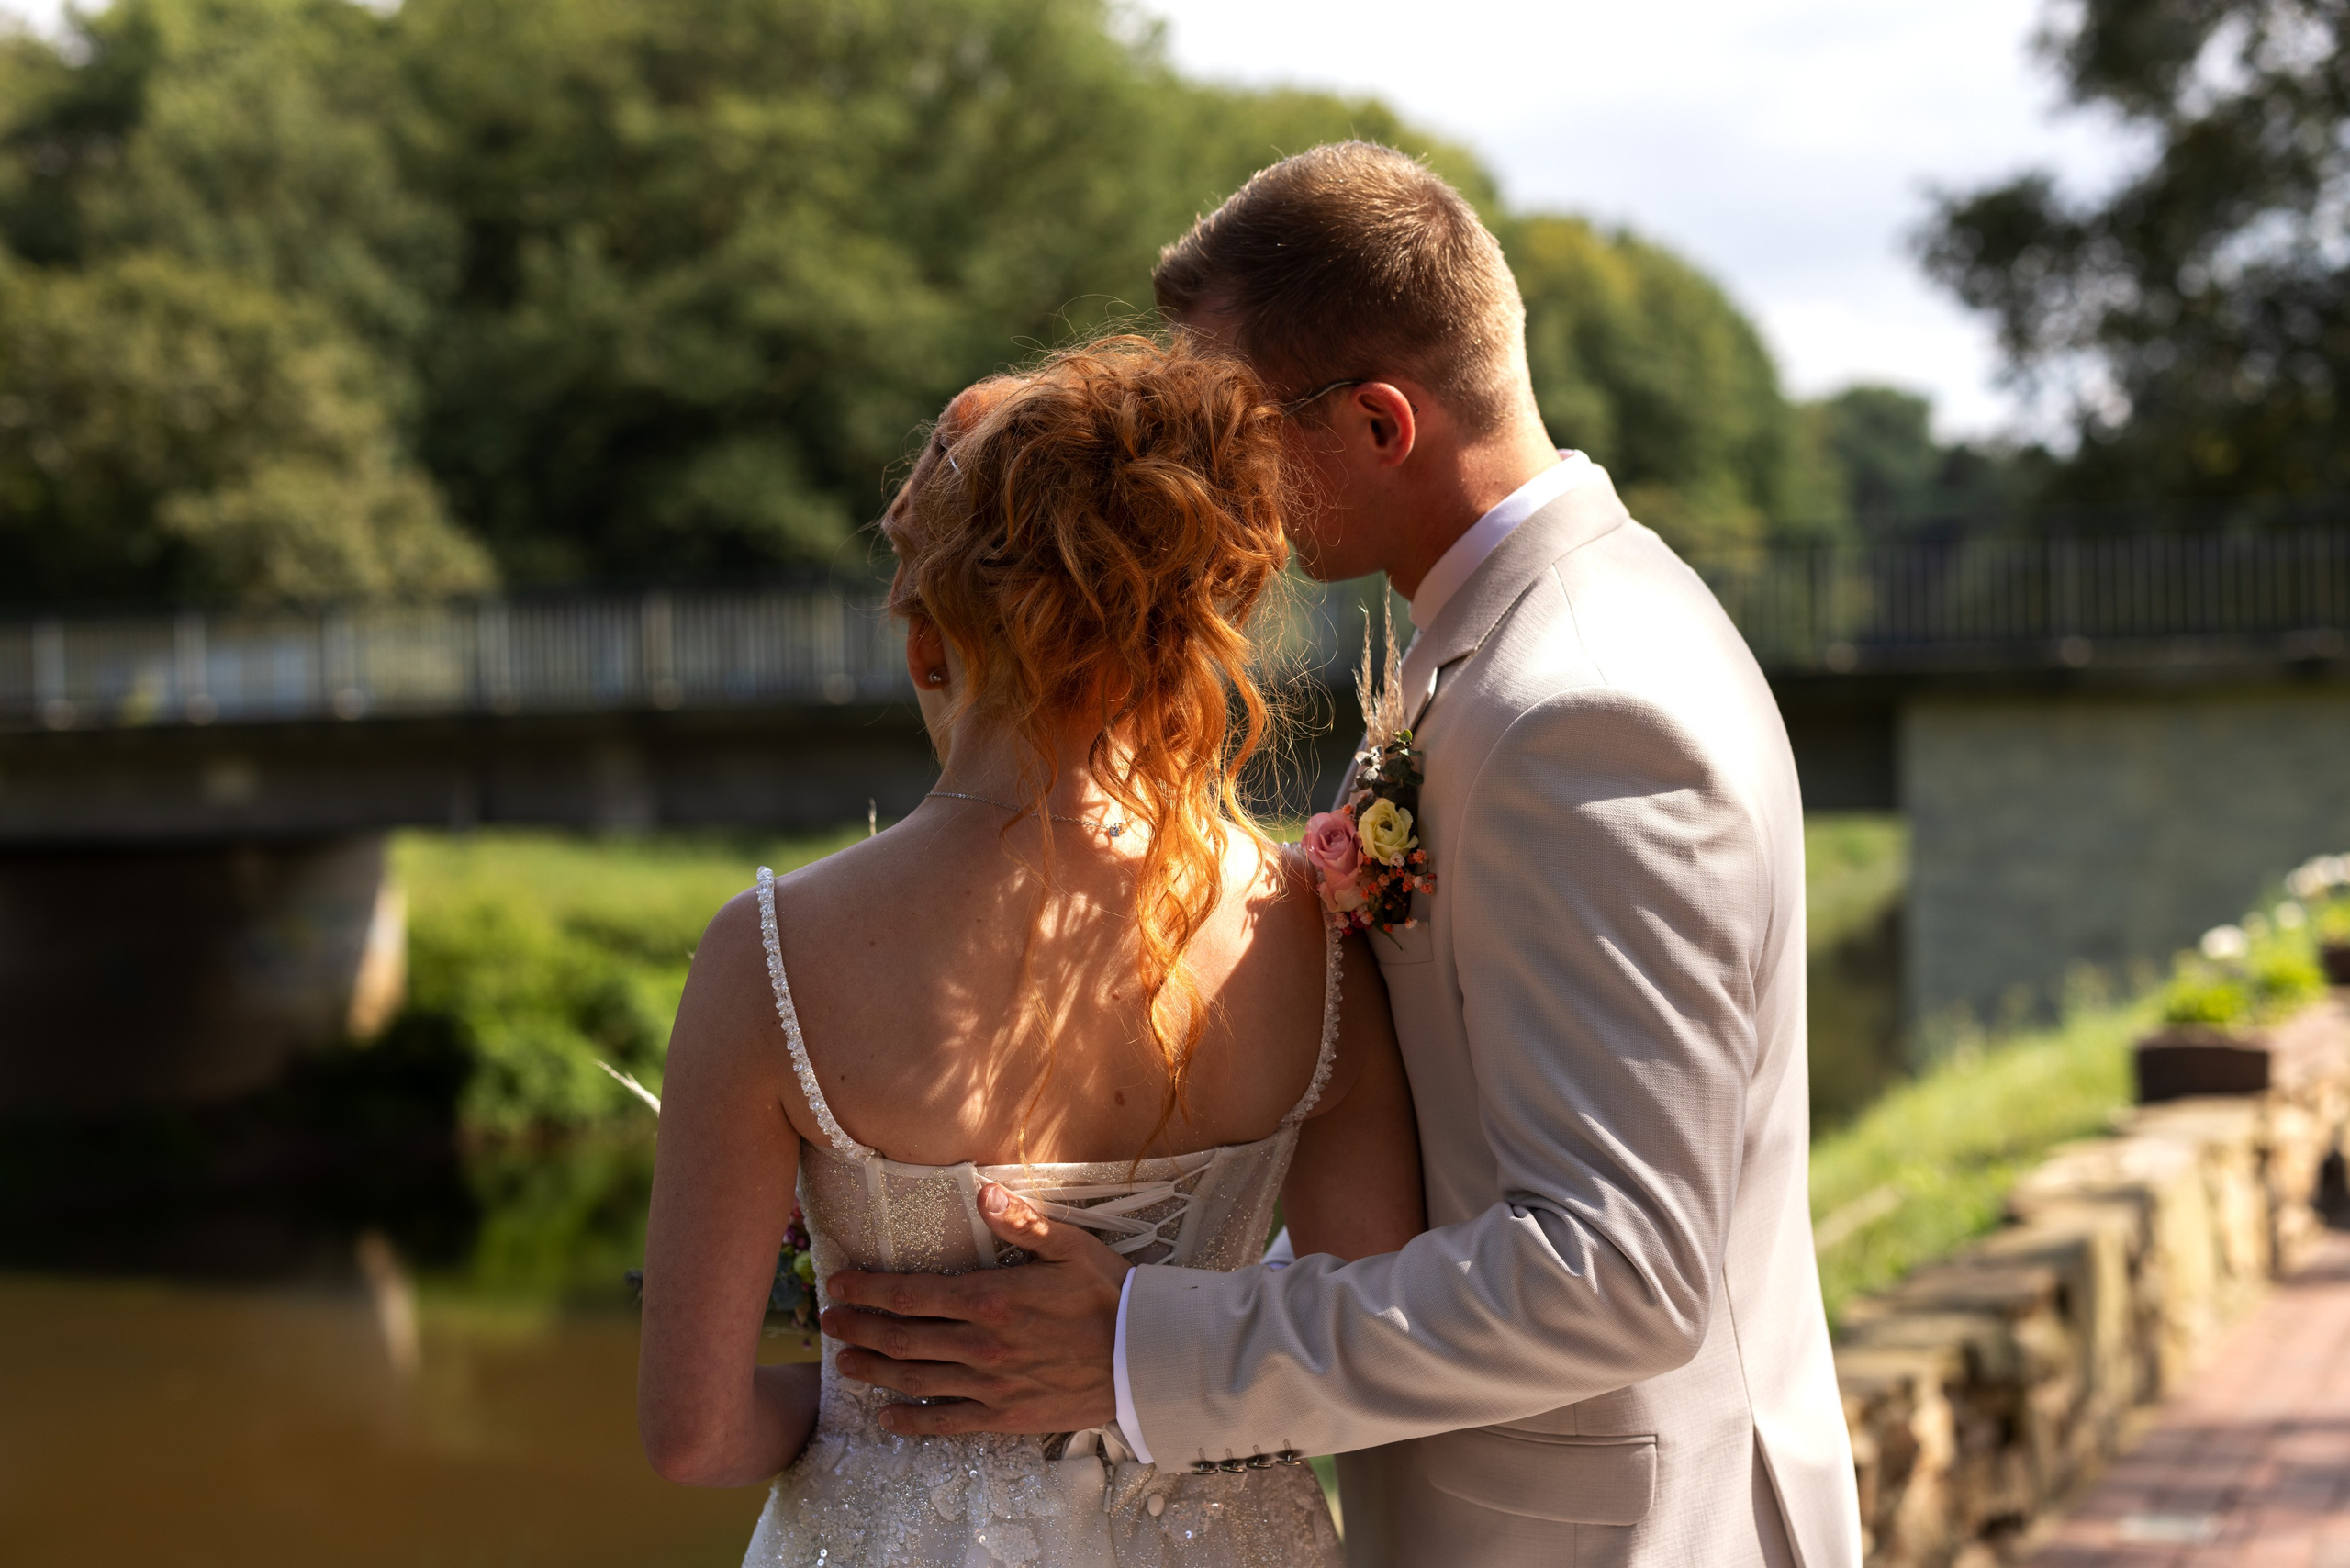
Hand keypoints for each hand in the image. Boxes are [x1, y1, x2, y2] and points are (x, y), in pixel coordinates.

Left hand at [821, 1182, 1128, 1436]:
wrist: (1146, 1358)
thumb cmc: (1110, 1295)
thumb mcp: (1071, 1246)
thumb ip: (1022, 1221)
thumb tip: (981, 1193)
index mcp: (991, 1299)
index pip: (912, 1294)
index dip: (869, 1291)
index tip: (839, 1285)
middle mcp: (981, 1345)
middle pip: (903, 1338)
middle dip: (859, 1328)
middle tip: (827, 1322)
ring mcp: (990, 1385)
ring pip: (916, 1379)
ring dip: (874, 1369)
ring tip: (845, 1362)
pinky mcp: (1005, 1416)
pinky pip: (947, 1423)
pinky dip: (912, 1422)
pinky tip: (888, 1418)